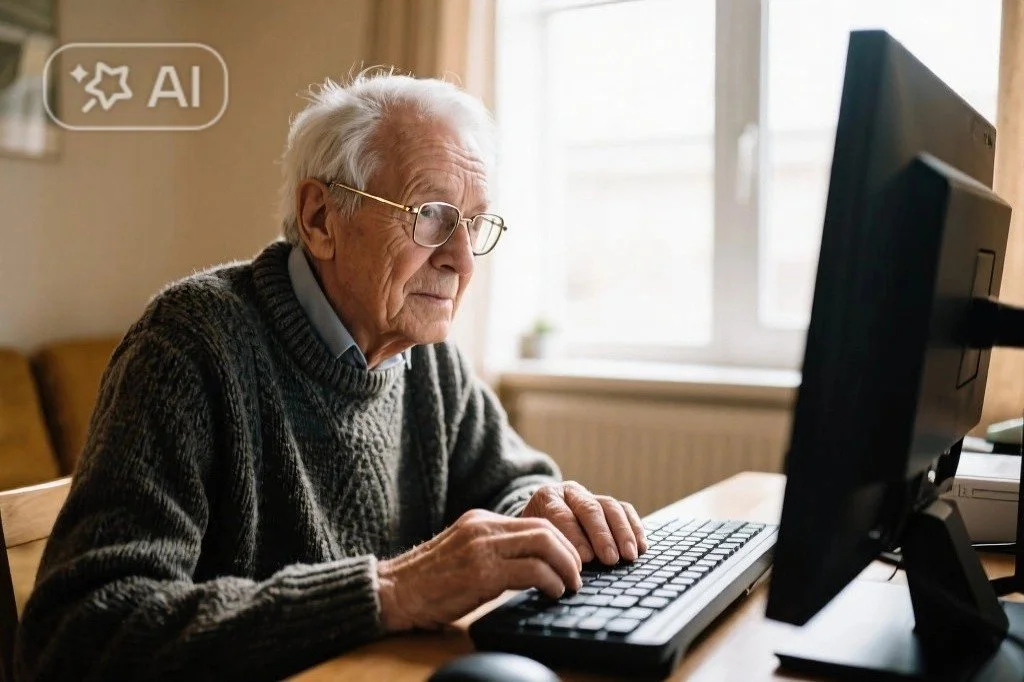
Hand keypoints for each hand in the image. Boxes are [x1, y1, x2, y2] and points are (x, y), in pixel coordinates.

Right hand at [376, 509, 581, 631]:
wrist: (392, 592)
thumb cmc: (427, 582)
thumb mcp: (463, 553)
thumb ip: (492, 550)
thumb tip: (532, 563)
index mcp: (480, 520)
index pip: (535, 522)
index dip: (561, 543)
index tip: (569, 564)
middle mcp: (483, 528)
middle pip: (546, 530)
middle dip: (570, 554)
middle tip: (577, 576)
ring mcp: (482, 548)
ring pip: (545, 546)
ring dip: (565, 569)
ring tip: (568, 587)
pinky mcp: (481, 573)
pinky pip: (532, 571)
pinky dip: (551, 582)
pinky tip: (551, 594)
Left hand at [519, 481, 647, 564]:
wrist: (541, 521)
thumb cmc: (538, 538)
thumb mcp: (534, 540)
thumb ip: (548, 549)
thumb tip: (567, 572)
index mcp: (547, 499)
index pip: (561, 515)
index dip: (575, 537)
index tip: (585, 558)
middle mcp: (570, 493)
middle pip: (589, 509)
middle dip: (602, 535)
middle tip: (610, 559)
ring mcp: (591, 495)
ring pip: (610, 507)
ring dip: (623, 533)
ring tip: (629, 556)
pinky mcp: (608, 503)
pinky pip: (625, 510)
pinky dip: (635, 528)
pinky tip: (641, 547)